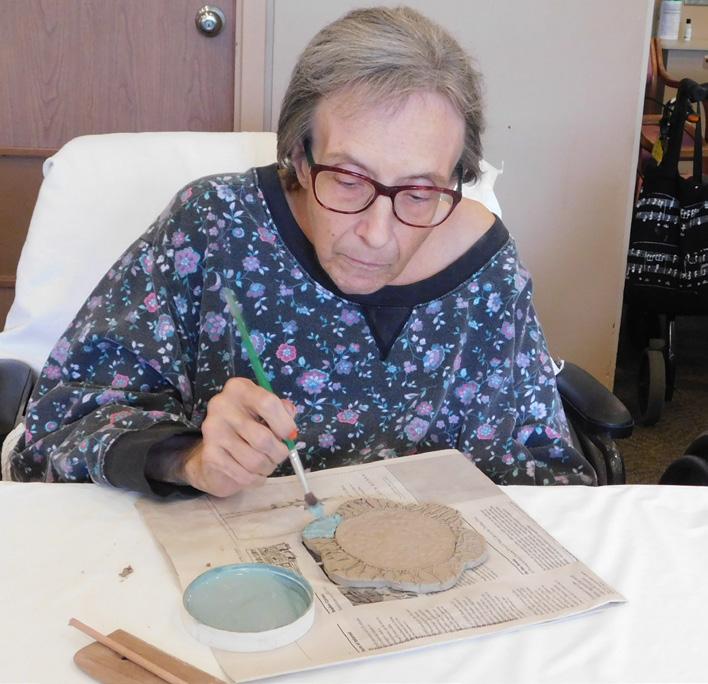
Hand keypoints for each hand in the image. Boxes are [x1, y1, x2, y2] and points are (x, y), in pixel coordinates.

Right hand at [150, 378, 297, 496]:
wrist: (215, 452)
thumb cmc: (248, 426)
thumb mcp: (266, 412)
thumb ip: (282, 413)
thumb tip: (291, 430)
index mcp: (239, 389)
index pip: (267, 403)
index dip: (285, 423)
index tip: (290, 435)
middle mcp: (222, 405)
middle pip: (263, 438)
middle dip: (279, 452)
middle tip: (280, 455)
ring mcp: (213, 430)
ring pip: (255, 460)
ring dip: (268, 467)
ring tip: (267, 464)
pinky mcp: (209, 454)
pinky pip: (243, 474)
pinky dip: (256, 479)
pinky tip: (256, 475)